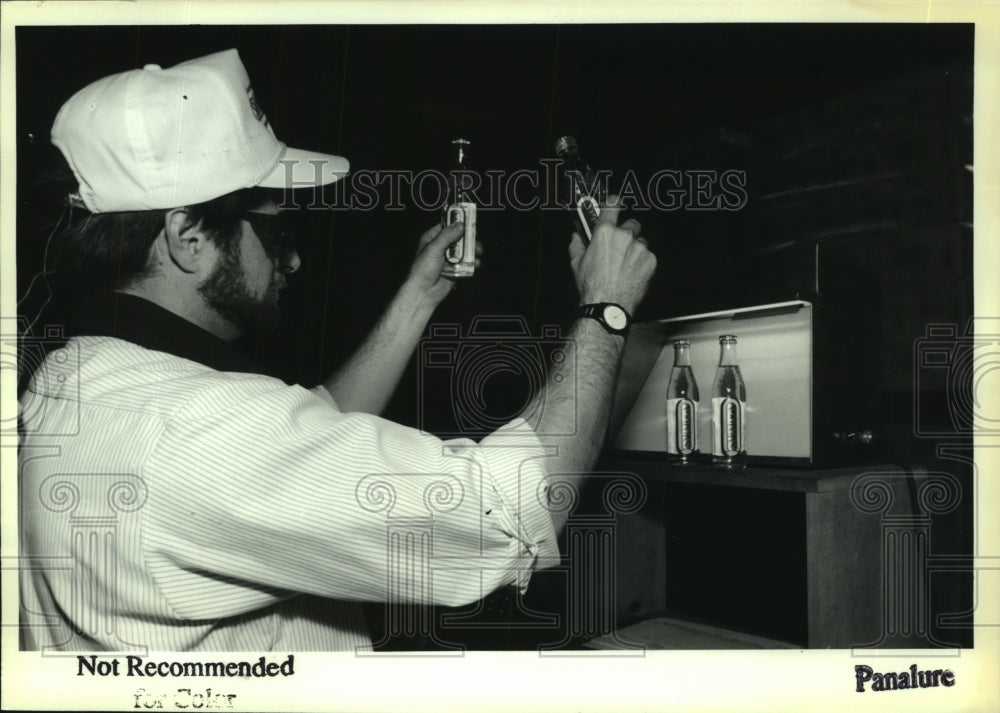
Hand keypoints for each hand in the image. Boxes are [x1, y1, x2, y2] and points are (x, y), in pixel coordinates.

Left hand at [406, 222, 483, 305]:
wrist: (424, 292)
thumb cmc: (423, 269)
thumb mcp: (433, 248)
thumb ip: (447, 236)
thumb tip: (460, 225)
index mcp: (433, 239)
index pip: (447, 226)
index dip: (458, 222)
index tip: (469, 220)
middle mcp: (441, 247)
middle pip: (459, 237)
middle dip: (469, 238)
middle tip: (476, 239)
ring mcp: (449, 258)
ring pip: (464, 250)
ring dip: (472, 251)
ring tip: (478, 253)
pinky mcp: (456, 268)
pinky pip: (466, 262)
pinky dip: (472, 262)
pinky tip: (476, 264)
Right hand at [568, 195, 655, 313]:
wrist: (608, 305)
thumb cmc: (592, 286)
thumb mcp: (577, 263)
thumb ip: (577, 245)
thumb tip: (576, 237)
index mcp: (605, 233)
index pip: (613, 206)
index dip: (614, 203)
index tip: (615, 202)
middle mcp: (624, 237)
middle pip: (631, 225)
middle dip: (626, 233)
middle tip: (619, 248)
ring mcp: (640, 248)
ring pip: (641, 242)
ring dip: (635, 249)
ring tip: (625, 265)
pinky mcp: (651, 260)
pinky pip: (648, 256)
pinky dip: (642, 262)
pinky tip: (632, 273)